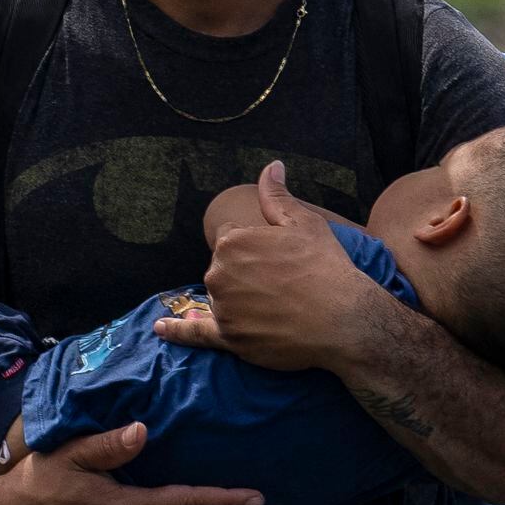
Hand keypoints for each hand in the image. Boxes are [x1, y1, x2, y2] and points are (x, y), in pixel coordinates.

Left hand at [173, 162, 386, 371]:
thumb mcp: (304, 223)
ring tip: (277, 306)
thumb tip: (271, 166)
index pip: (231, 240)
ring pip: (221, 298)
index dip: (257, 249)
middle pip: (223, 269)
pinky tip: (160, 329)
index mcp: (232, 242)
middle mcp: (219, 274)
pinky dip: (177, 331)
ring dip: (239, 299)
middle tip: (283, 283)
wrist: (344, 320)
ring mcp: (222, 308)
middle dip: (246, 273)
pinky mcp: (229, 338)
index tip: (279, 259)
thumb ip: (277, 195)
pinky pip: (195, 334)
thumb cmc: (326, 268)